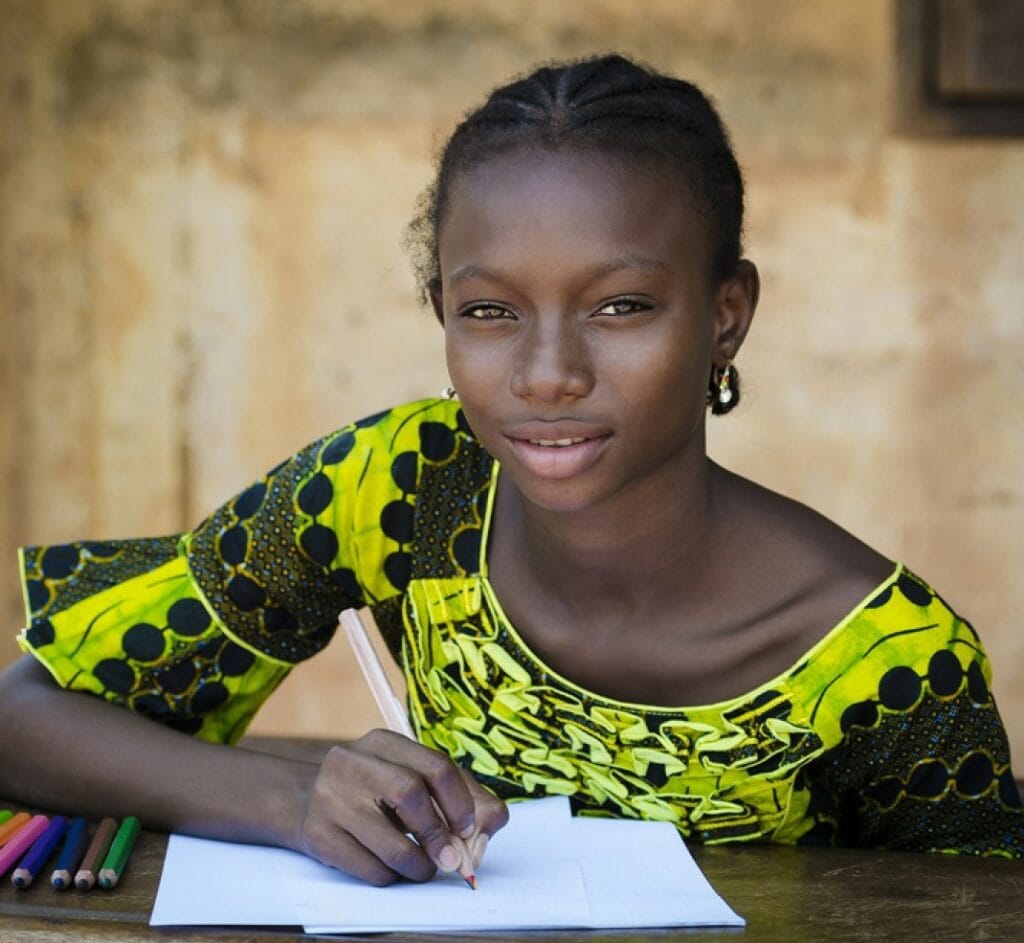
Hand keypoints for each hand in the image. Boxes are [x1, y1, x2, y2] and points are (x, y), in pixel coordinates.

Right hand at [296, 729, 508, 885]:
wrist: (308, 804)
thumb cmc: (377, 794)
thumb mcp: (416, 780)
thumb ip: (463, 800)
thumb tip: (483, 836)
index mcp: (384, 742)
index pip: (435, 766)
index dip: (460, 802)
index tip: (468, 828)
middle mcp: (352, 762)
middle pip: (410, 793)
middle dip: (438, 833)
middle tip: (451, 858)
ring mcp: (329, 797)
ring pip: (390, 843)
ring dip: (418, 865)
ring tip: (424, 867)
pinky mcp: (317, 835)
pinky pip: (368, 869)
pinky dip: (390, 876)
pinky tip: (390, 868)